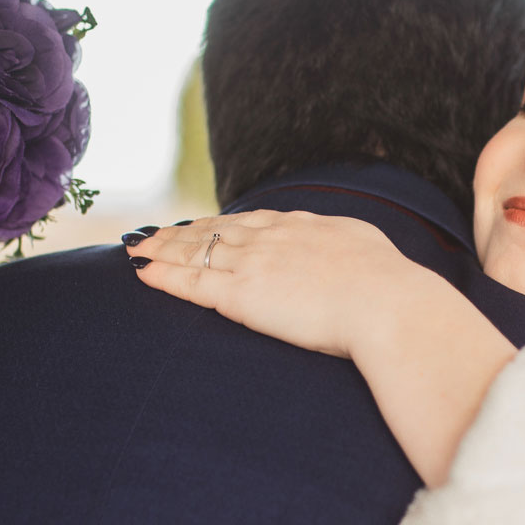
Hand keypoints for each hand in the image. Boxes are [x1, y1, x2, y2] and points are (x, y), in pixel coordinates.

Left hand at [128, 211, 432, 359]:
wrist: (385, 304)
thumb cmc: (388, 284)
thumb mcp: (365, 247)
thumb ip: (343, 244)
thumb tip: (348, 247)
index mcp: (301, 224)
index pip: (248, 220)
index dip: (219, 223)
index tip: (200, 225)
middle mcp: (270, 236)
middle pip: (213, 230)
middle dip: (180, 232)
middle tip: (153, 234)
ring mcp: (252, 263)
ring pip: (195, 251)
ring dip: (161, 250)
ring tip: (136, 249)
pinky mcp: (240, 295)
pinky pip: (191, 282)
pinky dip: (163, 276)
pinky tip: (141, 272)